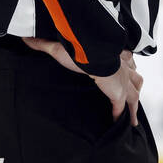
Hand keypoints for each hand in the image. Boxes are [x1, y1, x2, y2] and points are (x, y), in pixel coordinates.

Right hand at [23, 39, 141, 125]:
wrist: (91, 53)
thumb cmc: (78, 47)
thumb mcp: (60, 47)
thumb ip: (44, 44)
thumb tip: (27, 39)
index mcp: (114, 55)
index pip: (125, 60)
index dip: (128, 65)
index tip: (129, 68)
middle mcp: (122, 68)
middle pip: (135, 78)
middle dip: (135, 85)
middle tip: (134, 93)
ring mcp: (122, 82)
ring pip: (134, 94)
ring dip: (134, 105)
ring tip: (132, 117)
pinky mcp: (118, 94)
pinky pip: (122, 108)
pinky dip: (121, 116)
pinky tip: (118, 123)